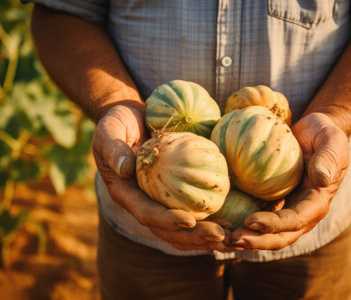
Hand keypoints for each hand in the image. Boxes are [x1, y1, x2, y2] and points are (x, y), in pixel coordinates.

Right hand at [93, 104, 235, 250]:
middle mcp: (145, 202)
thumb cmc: (118, 123)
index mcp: (127, 193)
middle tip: (220, 236)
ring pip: (184, 227)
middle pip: (169, 229)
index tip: (190, 221)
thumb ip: (114, 148)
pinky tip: (235, 218)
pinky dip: (213, 217)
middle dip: (194, 237)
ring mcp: (161, 200)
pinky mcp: (175, 192)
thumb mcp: (109, 130)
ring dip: (207, 235)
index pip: (147, 213)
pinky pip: (194, 208)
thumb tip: (125, 169)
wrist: (131, 119)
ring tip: (232, 237)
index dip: (167, 220)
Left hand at [231, 112, 348, 249]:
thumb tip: (321, 179)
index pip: (295, 221)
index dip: (274, 225)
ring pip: (267, 234)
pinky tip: (223, 223)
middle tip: (233, 238)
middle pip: (280, 236)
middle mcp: (302, 213)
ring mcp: (286, 210)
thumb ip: (328, 158)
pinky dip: (242, 224)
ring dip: (247, 238)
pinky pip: (258, 217)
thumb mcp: (331, 140)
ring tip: (224, 238)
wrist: (312, 131)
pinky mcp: (273, 203)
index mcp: (317, 202)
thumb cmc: (323, 133)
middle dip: (257, 241)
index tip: (251, 221)